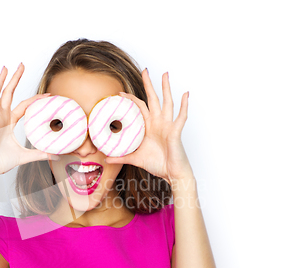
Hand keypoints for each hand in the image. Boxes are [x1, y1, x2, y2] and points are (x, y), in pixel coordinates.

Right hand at [0, 64, 58, 181]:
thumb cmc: (0, 162)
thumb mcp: (25, 156)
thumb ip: (41, 154)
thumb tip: (57, 156)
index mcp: (8, 122)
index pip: (24, 106)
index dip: (35, 99)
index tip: (47, 94)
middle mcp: (1, 117)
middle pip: (8, 93)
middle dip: (14, 79)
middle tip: (21, 64)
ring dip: (1, 81)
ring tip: (6, 68)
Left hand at [105, 69, 193, 183]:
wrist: (172, 174)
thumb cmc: (159, 164)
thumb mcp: (135, 159)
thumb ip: (121, 157)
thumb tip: (106, 159)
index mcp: (150, 127)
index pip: (140, 108)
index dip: (131, 99)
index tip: (121, 93)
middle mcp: (159, 123)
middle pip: (153, 99)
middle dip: (149, 85)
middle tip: (145, 70)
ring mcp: (168, 126)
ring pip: (167, 103)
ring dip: (166, 88)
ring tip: (165, 74)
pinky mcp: (175, 131)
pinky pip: (181, 117)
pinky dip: (184, 105)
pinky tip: (185, 94)